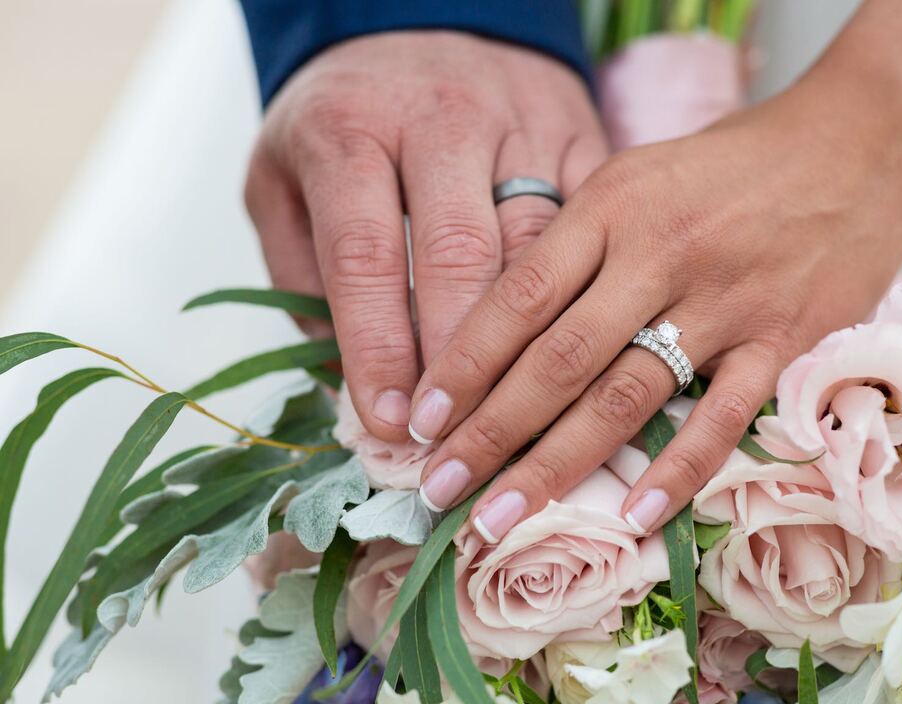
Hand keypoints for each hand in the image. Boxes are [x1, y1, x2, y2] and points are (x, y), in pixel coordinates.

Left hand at [244, 32, 605, 440]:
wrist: (430, 22)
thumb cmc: (347, 114)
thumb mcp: (281, 175)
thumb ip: (299, 271)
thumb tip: (341, 376)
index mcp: (352, 130)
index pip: (365, 255)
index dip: (378, 348)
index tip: (388, 422)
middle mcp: (444, 122)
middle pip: (462, 256)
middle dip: (461, 362)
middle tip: (458, 437)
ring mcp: (524, 127)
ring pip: (539, 252)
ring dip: (529, 346)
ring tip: (518, 417)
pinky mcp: (580, 140)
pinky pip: (593, 231)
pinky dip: (586, 300)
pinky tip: (576, 357)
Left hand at [408, 56, 901, 540]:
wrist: (861, 142)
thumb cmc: (735, 165)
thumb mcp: (639, 177)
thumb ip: (579, 244)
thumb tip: (505, 325)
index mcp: (612, 207)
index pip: (518, 297)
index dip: (462, 365)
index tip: (419, 421)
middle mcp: (659, 253)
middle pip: (556, 359)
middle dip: (488, 433)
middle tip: (437, 490)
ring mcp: (724, 301)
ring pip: (625, 397)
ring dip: (555, 466)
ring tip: (499, 518)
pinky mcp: (784, 340)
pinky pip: (722, 417)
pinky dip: (677, 471)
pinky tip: (632, 517)